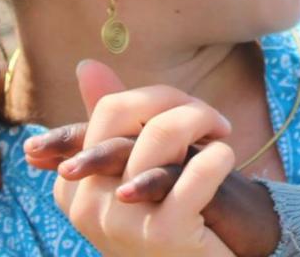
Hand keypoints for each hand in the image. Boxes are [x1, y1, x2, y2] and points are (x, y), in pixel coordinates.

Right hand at [52, 61, 237, 256]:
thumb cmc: (172, 211)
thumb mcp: (138, 164)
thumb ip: (111, 121)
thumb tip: (86, 66)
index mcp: (73, 184)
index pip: (109, 109)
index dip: (154, 101)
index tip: (180, 114)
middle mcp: (86, 204)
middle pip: (124, 110)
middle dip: (177, 101)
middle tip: (210, 120)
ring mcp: (120, 221)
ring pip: (160, 133)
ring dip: (204, 121)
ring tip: (221, 136)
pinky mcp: (162, 234)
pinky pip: (196, 172)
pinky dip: (220, 157)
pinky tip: (226, 160)